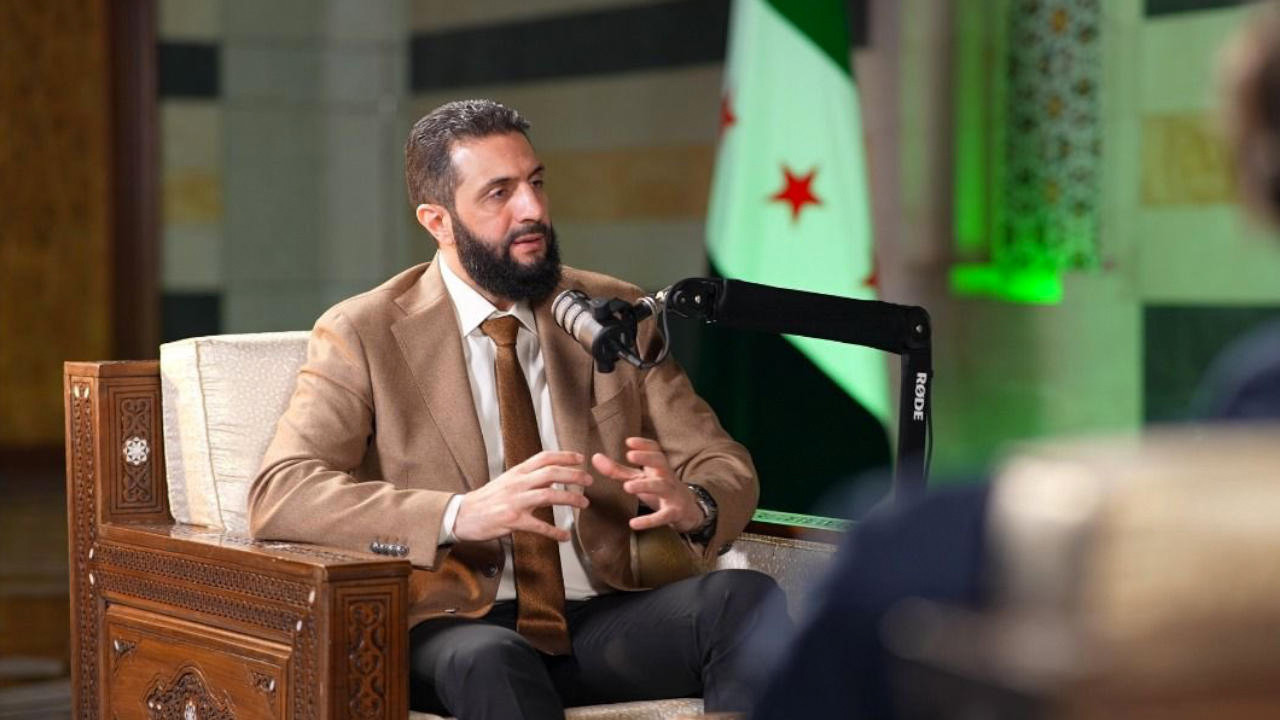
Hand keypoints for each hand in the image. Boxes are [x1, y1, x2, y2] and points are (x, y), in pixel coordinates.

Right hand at [453, 450, 591, 542]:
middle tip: (588, 481)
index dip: (564, 456)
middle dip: (573, 476)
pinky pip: (538, 526)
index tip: (580, 458)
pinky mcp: (512, 521)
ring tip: (584, 504)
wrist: (462, 515)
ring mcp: (515, 502)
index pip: (544, 457)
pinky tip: (564, 536)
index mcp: (517, 472)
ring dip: (570, 499)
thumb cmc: (486, 499)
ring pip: (548, 496)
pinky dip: (554, 532)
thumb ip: (527, 476)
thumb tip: (550, 473)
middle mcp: (517, 484)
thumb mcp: (507, 480)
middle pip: (551, 474)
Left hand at [592, 437, 702, 532]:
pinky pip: (662, 516)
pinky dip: (649, 520)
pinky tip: (633, 523)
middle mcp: (666, 477)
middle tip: (630, 455)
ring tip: (627, 487)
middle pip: (661, 462)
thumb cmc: (659, 489)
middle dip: (647, 457)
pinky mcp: (673, 513)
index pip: (655, 450)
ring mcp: (671, 495)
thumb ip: (617, 470)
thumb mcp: (640, 478)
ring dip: (645, 485)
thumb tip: (595, 457)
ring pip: (661, 486)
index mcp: (658, 467)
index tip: (628, 441)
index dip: (644, 444)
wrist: (688, 510)